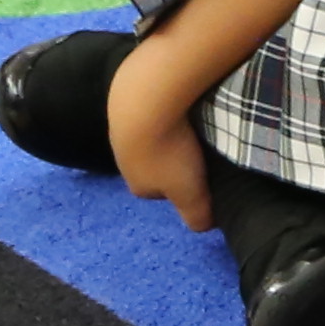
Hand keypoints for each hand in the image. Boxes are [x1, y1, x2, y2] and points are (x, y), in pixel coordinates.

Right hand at [107, 26, 215, 228]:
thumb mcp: (190, 193)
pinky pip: (150, 110)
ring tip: (192, 126)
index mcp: (137, 184)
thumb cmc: (169, 152)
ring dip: (170, 133)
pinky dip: (165, 110)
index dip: (184, 185)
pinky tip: (179, 104)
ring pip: (152, 135)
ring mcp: (121, 128)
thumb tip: (204, 226)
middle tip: (200, 149)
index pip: (162, 192)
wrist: (145, 100)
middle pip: (155, 163)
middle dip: (175, 158)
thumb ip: (196, 214)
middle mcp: (123, 158)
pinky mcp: (125, 99)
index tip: (203, 175)